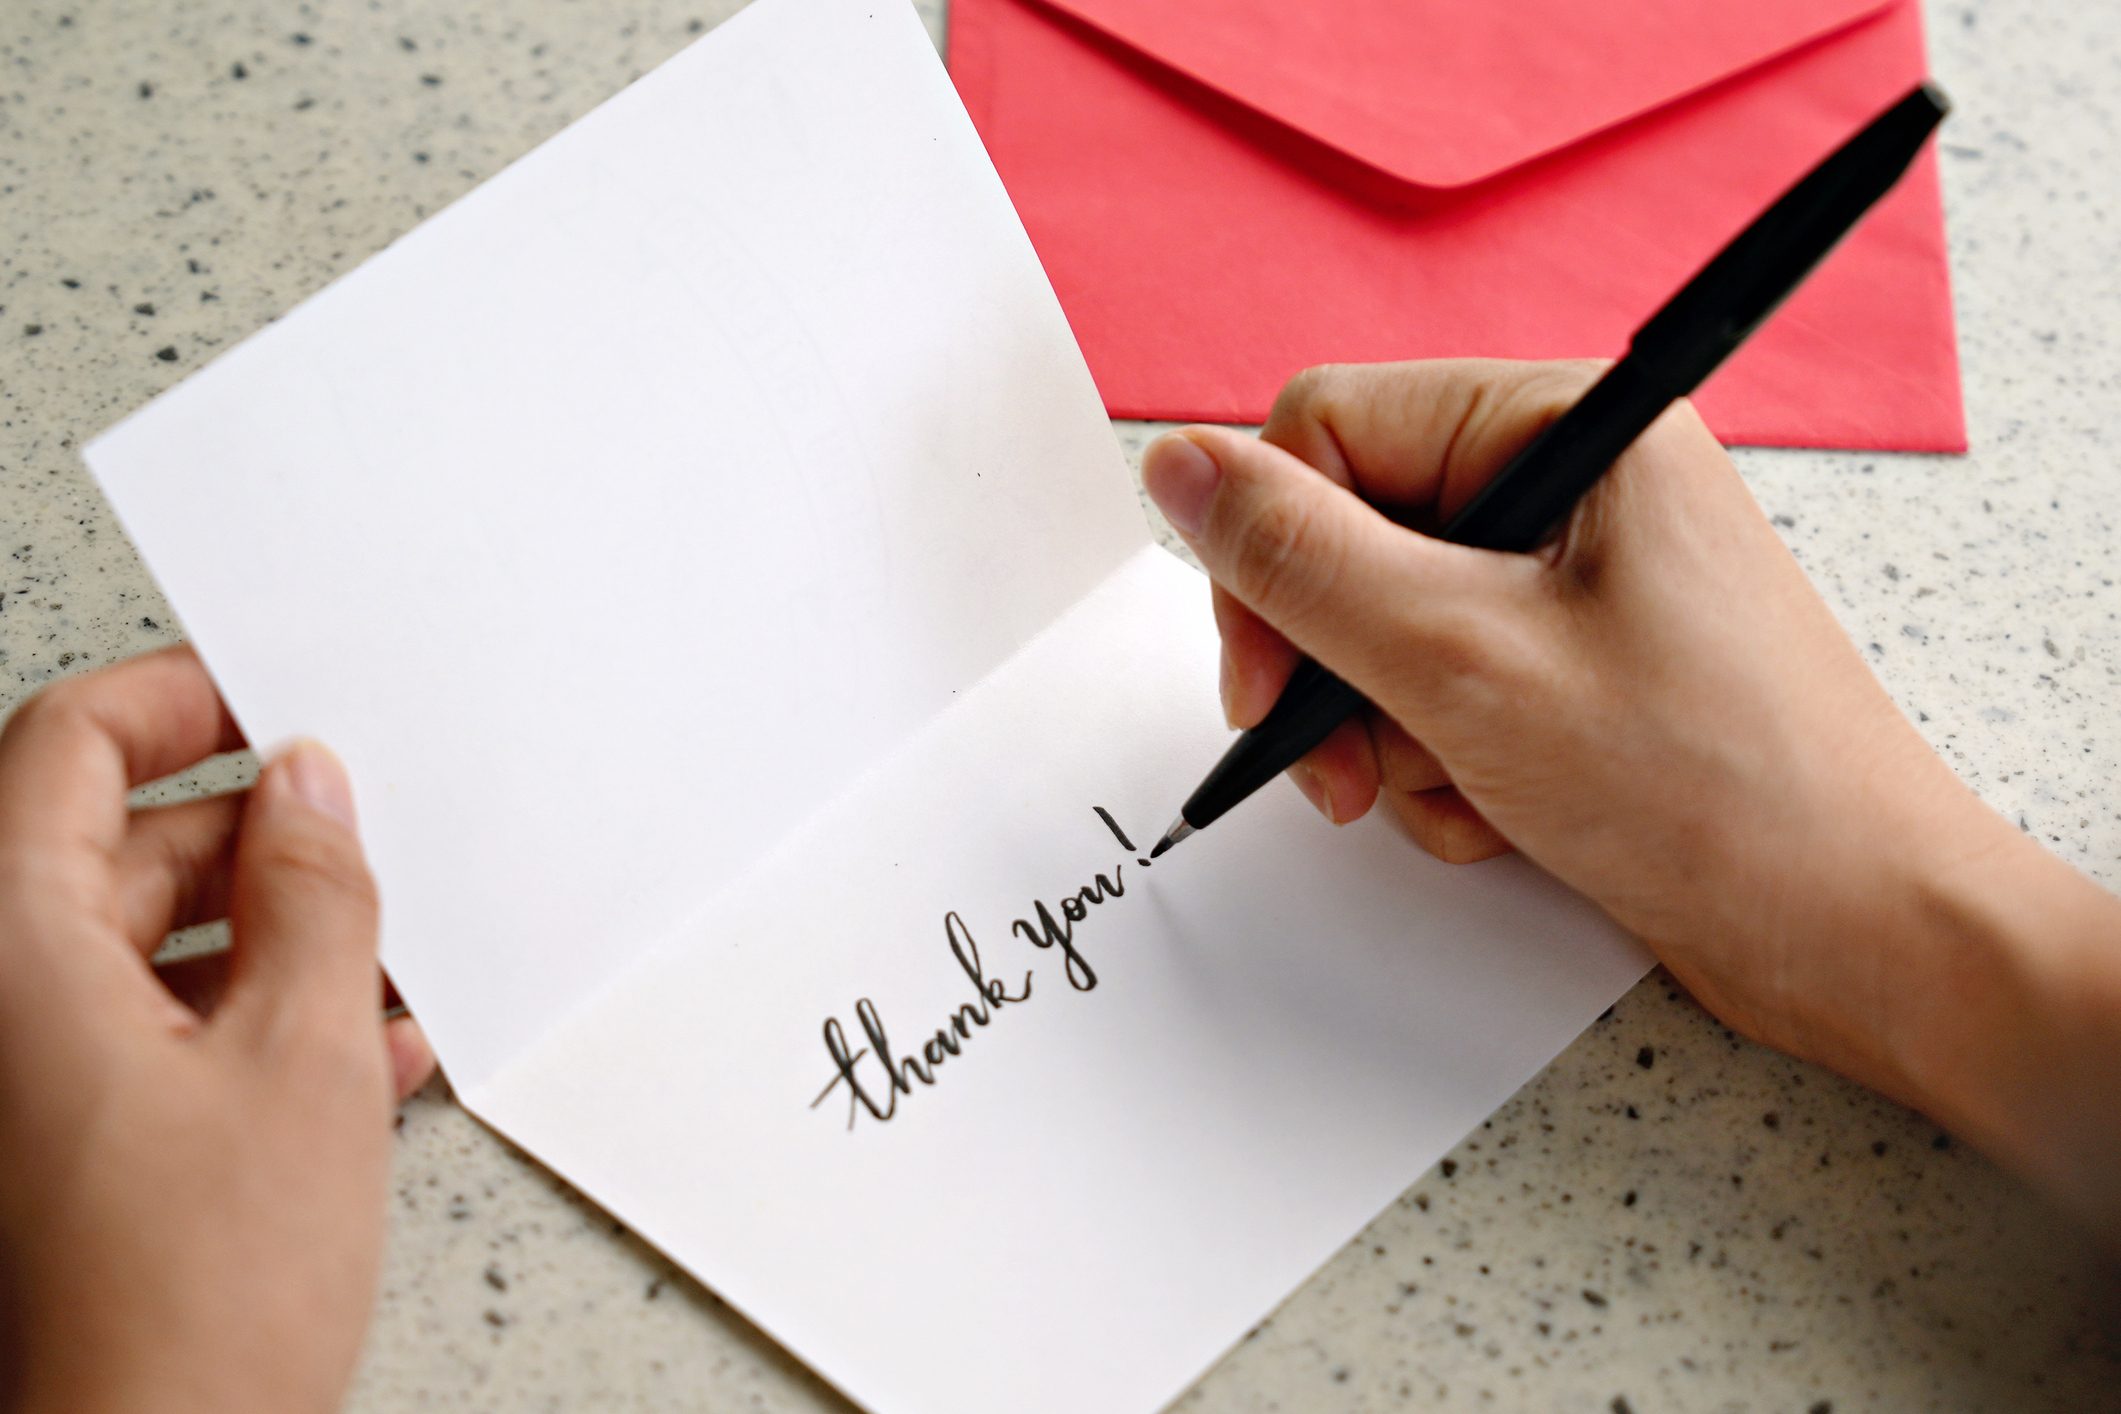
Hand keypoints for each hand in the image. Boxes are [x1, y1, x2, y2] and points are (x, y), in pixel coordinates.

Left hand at [0, 648, 433, 1412]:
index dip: (177, 699)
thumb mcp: (301, 1058)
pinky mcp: (57, 1149)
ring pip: (139, 945)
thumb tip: (311, 787)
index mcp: (8, 950)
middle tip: (360, 852)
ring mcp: (20, 1080)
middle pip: (108, 848)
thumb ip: (314, 894)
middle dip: (250, 842)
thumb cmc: (195, 1301)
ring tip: (380, 969)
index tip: (269, 698)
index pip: (64, 745)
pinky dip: (242, 1020)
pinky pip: (143, 1031)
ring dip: (264, 940)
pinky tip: (354, 1055)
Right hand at [1142, 361, 2120, 1238]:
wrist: (1859, 935)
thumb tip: (1175, 468)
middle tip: (1348, 765)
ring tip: (1456, 796)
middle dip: (1331, 665)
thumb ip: (1300, 562)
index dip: (1270, 552)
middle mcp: (1569, 483)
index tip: (1267, 680)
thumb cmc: (1714, 788)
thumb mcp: (1463, 662)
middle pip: (1349, 534)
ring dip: (1387, 732)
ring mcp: (1575, 581)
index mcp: (1566, 422)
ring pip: (1383, 628)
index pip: (1329, 428)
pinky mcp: (1576, 667)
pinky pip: (1442, 691)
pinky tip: (1500, 815)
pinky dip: (1442, 764)